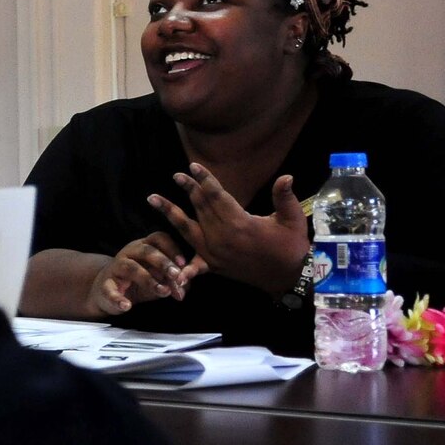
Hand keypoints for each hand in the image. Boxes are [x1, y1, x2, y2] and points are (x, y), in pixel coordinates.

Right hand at [88, 231, 200, 316]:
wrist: (107, 292)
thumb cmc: (139, 282)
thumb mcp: (159, 278)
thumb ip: (173, 279)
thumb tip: (186, 284)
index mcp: (144, 247)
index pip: (159, 239)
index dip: (172, 248)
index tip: (183, 263)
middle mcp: (129, 253)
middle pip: (146, 251)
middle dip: (163, 262)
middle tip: (176, 275)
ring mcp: (116, 268)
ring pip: (131, 268)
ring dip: (148, 280)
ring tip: (163, 292)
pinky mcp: (104, 285)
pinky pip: (109, 289)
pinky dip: (117, 298)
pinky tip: (127, 306)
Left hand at [147, 164, 309, 293]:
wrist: (289, 277)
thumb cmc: (292, 246)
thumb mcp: (292, 219)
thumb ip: (284, 197)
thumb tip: (287, 175)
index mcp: (240, 223)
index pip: (217, 196)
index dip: (205, 180)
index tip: (193, 166)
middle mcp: (222, 237)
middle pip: (201, 208)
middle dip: (189, 189)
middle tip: (176, 175)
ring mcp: (215, 253)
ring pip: (187, 229)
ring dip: (169, 213)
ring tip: (152, 199)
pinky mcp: (214, 266)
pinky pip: (193, 265)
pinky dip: (180, 266)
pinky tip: (165, 265)